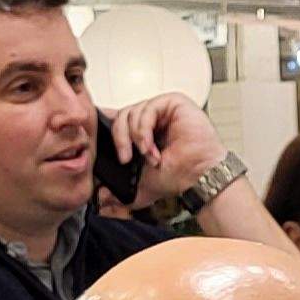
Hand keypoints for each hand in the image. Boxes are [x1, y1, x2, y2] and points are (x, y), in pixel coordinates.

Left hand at [107, 93, 229, 206]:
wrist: (199, 177)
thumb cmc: (180, 175)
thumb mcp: (141, 184)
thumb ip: (119, 189)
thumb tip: (100, 196)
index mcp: (146, 131)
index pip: (119, 120)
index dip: (108, 127)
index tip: (100, 141)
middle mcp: (154, 118)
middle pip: (121, 116)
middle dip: (120, 139)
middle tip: (125, 159)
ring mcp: (163, 109)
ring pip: (131, 112)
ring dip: (136, 138)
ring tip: (148, 156)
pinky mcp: (173, 102)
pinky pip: (147, 109)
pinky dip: (144, 130)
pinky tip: (151, 147)